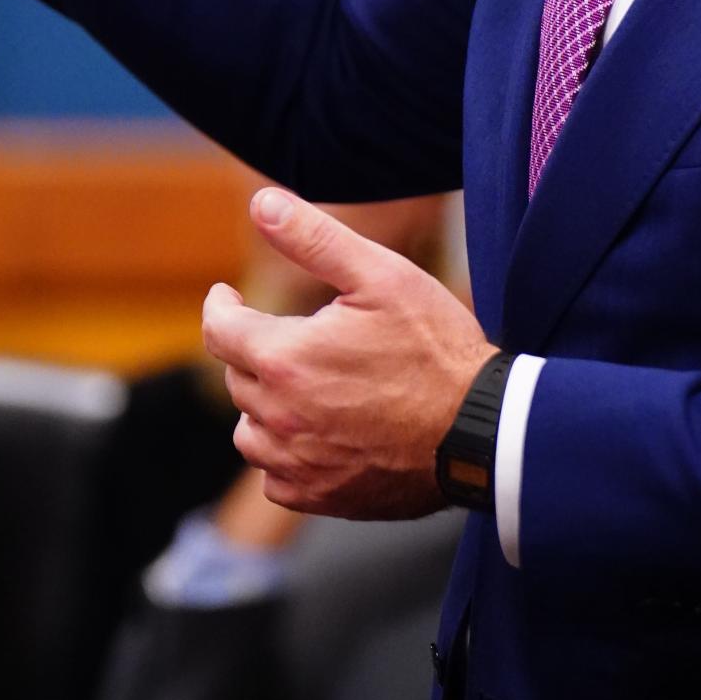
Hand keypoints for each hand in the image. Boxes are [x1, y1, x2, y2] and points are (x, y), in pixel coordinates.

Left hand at [202, 188, 494, 519]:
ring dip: (264, 406)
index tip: (229, 296)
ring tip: (301, 386)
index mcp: (284, 358)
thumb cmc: (435, 347)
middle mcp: (279, 418)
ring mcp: (298, 464)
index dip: (221, 305)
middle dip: (255, 351)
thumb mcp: (380, 275)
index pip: (219, 329)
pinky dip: (286, 454)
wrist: (480, 429)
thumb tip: (261, 201)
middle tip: (290, 335)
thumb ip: (313, 237)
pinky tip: (318, 433)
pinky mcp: (320, 498)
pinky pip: (277, 476)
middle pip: (238, 378)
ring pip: (250, 432)